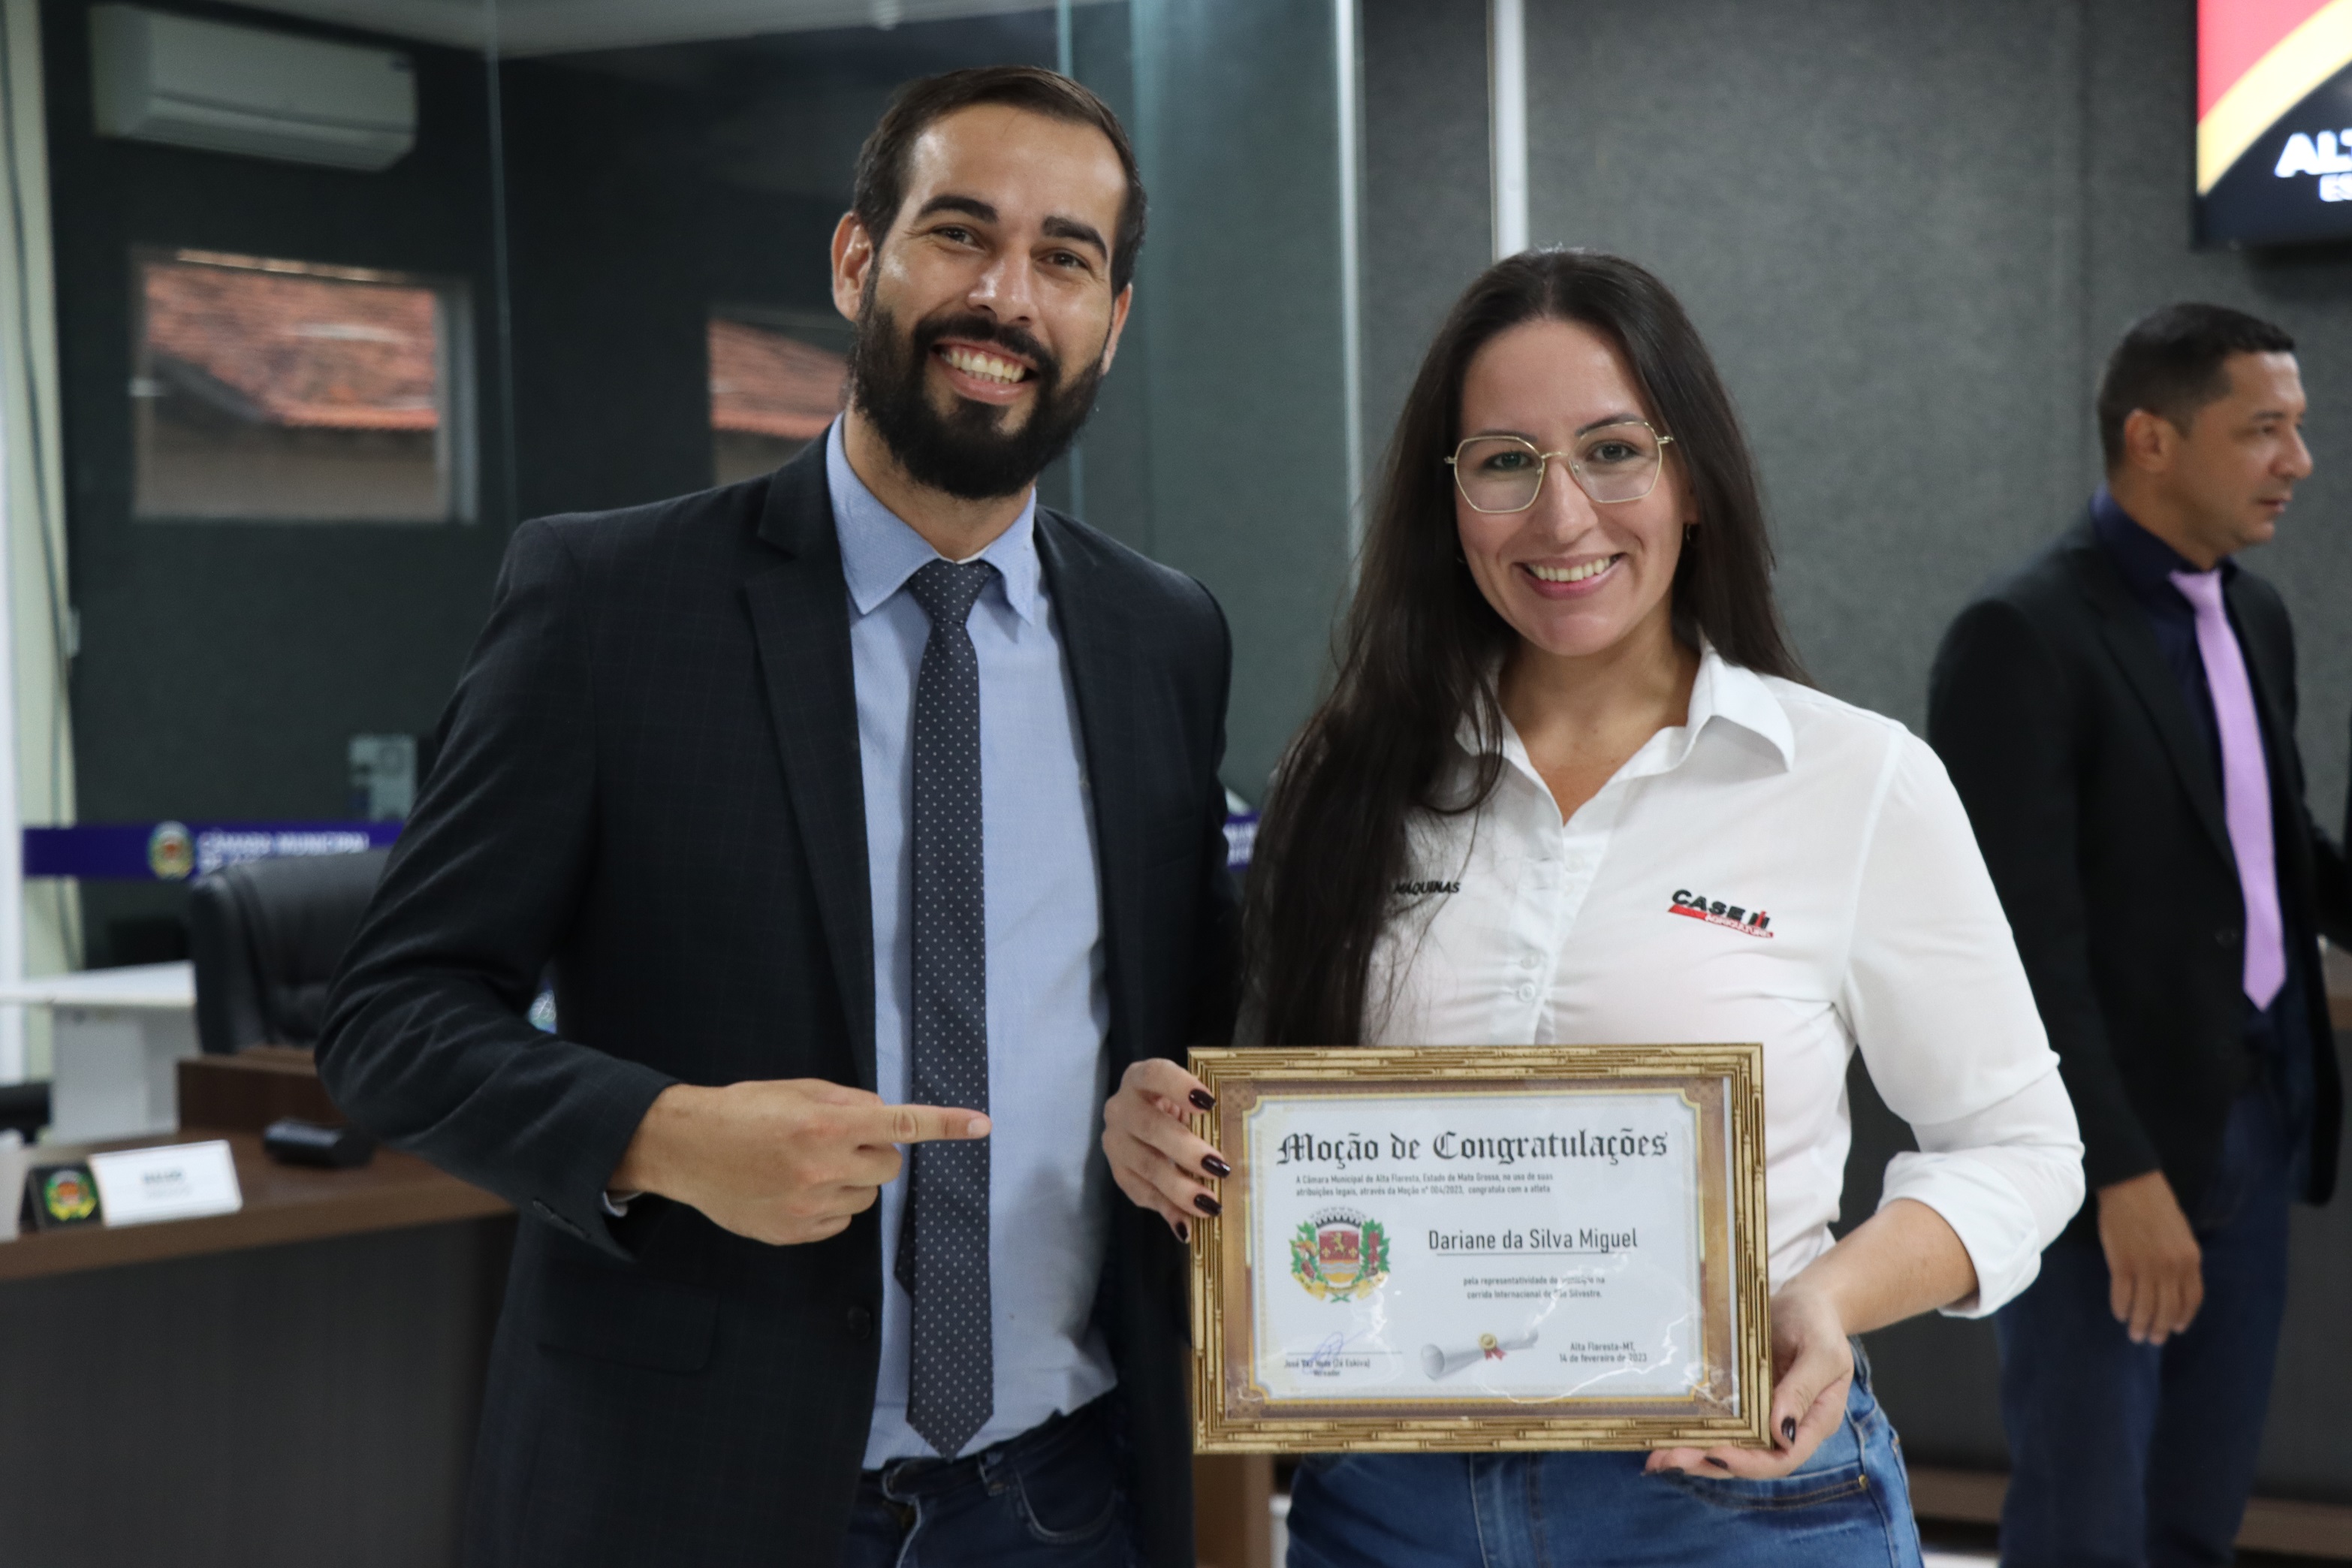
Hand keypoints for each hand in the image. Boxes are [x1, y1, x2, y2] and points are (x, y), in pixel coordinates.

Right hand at [609, 1078, 988, 1245]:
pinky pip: (840, 1221)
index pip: (901, 1124)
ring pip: (865, 1197)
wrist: (687, 1148)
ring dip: (850, 1180)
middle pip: (888, 1166)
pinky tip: (793, 1188)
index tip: (982, 1124)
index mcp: (825, 1123)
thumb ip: (848, 1102)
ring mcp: (808, 1205)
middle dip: (873, 1153)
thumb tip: (885, 1118)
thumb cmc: (743, 1111)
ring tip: (805, 1165)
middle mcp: (822, 1167)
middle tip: (836, 1141)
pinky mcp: (795, 1233)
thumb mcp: (797, 1090)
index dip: (946, 1124)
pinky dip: (828, 1205)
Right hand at [1102, 1058, 1226, 1242]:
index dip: (1179, 1086)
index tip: (1209, 1103)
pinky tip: (1186, 1224)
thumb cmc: (1177, 1107)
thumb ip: (1205, 1115)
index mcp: (1140, 1079)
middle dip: (1186, 1150)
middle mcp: (1122, 1107)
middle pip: (1151, 1127)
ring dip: (1179, 1187)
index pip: (1155, 1075)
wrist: (1143, 1119)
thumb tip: (1239, 1147)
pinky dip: (1166, 1209)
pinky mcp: (1118, 1171)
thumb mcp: (1188, 1102)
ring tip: (1209, 1204)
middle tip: (1219, 1168)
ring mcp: (1116, 1141)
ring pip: (1145, 1165)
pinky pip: (1141, 1192)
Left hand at [1644, 1282, 1853, 1479]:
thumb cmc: (1819, 1323)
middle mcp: (1785, 1426)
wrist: (1806, 1301)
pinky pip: (1718, 1421)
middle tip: (1670, 1458)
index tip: (1715, 1454)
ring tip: (1658, 1455)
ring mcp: (1760, 1414)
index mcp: (1814, 1422)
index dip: (1749, 1463)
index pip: (1783, 1458)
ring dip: (1694, 1452)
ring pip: (1728, 1445)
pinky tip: (1663, 1433)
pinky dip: (1693, 1430)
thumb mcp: (1821, 1351)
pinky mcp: (1740, 1399)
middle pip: (1748, 1458)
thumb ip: (1803, 1390)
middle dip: (1708, 1462)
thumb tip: (1781, 1432)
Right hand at [2096, 1169, 2201, 1343]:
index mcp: (2190, 1260)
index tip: (2175, 1329)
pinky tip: (2119, 1313)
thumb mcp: (2181, 1235)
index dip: (2182, 1318)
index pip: (2190, 1300)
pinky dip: (2120, 1307)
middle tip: (2151, 1339)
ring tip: (2134, 1333)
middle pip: (2167, 1309)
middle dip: (2160, 1328)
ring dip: (2139, 1324)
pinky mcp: (2121, 1262)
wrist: (2131, 1184)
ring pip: (2144, 1306)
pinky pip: (2122, 1294)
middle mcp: (2171, 1267)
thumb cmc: (2157, 1206)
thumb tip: (2174, 1287)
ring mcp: (2145, 1266)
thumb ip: (2181, 1261)